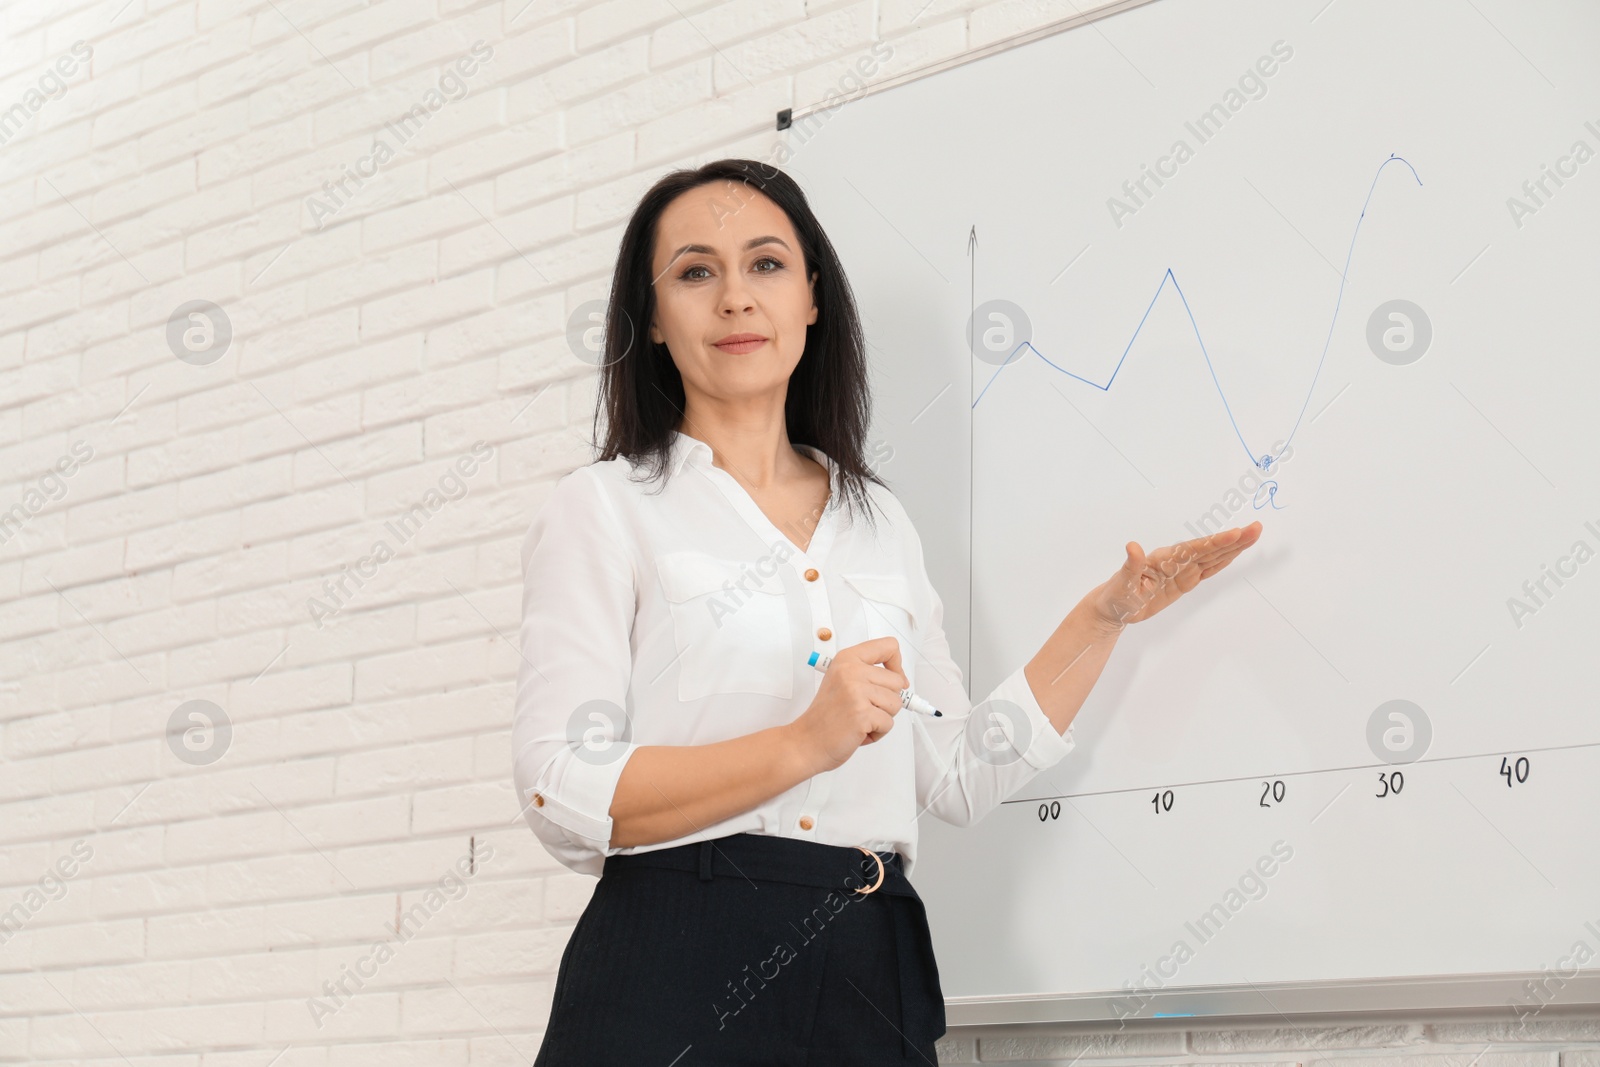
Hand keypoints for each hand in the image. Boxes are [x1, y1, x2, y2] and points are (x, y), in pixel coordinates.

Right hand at [787, 637, 908, 773]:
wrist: (807, 741)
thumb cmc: (826, 717)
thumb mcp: (843, 681)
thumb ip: (869, 674)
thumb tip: (902, 680)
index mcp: (847, 659)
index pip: (889, 646)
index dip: (897, 665)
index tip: (892, 679)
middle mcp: (851, 671)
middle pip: (897, 681)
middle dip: (887, 700)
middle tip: (864, 708)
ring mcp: (856, 691)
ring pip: (896, 703)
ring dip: (882, 718)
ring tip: (859, 719)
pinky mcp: (862, 713)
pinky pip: (889, 723)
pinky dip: (877, 732)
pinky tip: (858, 730)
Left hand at [1089, 521, 1262, 631]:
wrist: (1114, 606)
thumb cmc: (1115, 596)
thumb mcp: (1120, 584)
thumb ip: (1130, 566)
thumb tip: (1132, 546)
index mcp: (1163, 559)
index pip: (1193, 549)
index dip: (1214, 542)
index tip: (1234, 533)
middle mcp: (1175, 561)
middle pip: (1208, 549)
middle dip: (1232, 540)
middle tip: (1256, 528)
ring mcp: (1181, 570)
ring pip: (1212, 557)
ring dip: (1233, 547)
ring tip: (1254, 534)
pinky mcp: (1184, 581)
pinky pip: (1207, 570)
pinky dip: (1223, 562)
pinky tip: (1236, 553)